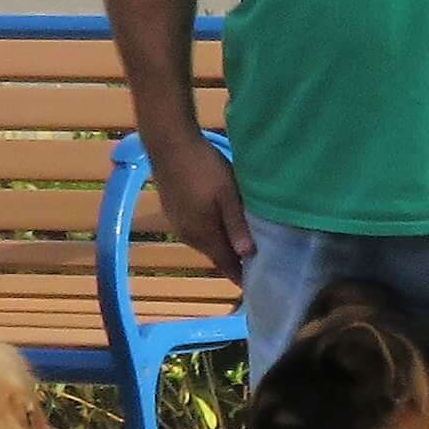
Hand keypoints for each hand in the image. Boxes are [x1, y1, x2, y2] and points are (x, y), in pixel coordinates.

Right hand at [148, 135, 251, 281]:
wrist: (169, 144)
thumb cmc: (203, 167)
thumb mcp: (227, 194)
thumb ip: (236, 224)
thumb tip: (248, 255)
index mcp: (203, 235)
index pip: (226, 265)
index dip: (242, 276)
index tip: (259, 285)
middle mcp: (189, 236)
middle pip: (216, 255)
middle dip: (235, 261)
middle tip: (260, 262)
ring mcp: (178, 224)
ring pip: (207, 242)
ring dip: (223, 245)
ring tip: (245, 242)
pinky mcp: (174, 212)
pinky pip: (198, 230)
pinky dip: (213, 232)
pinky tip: (223, 222)